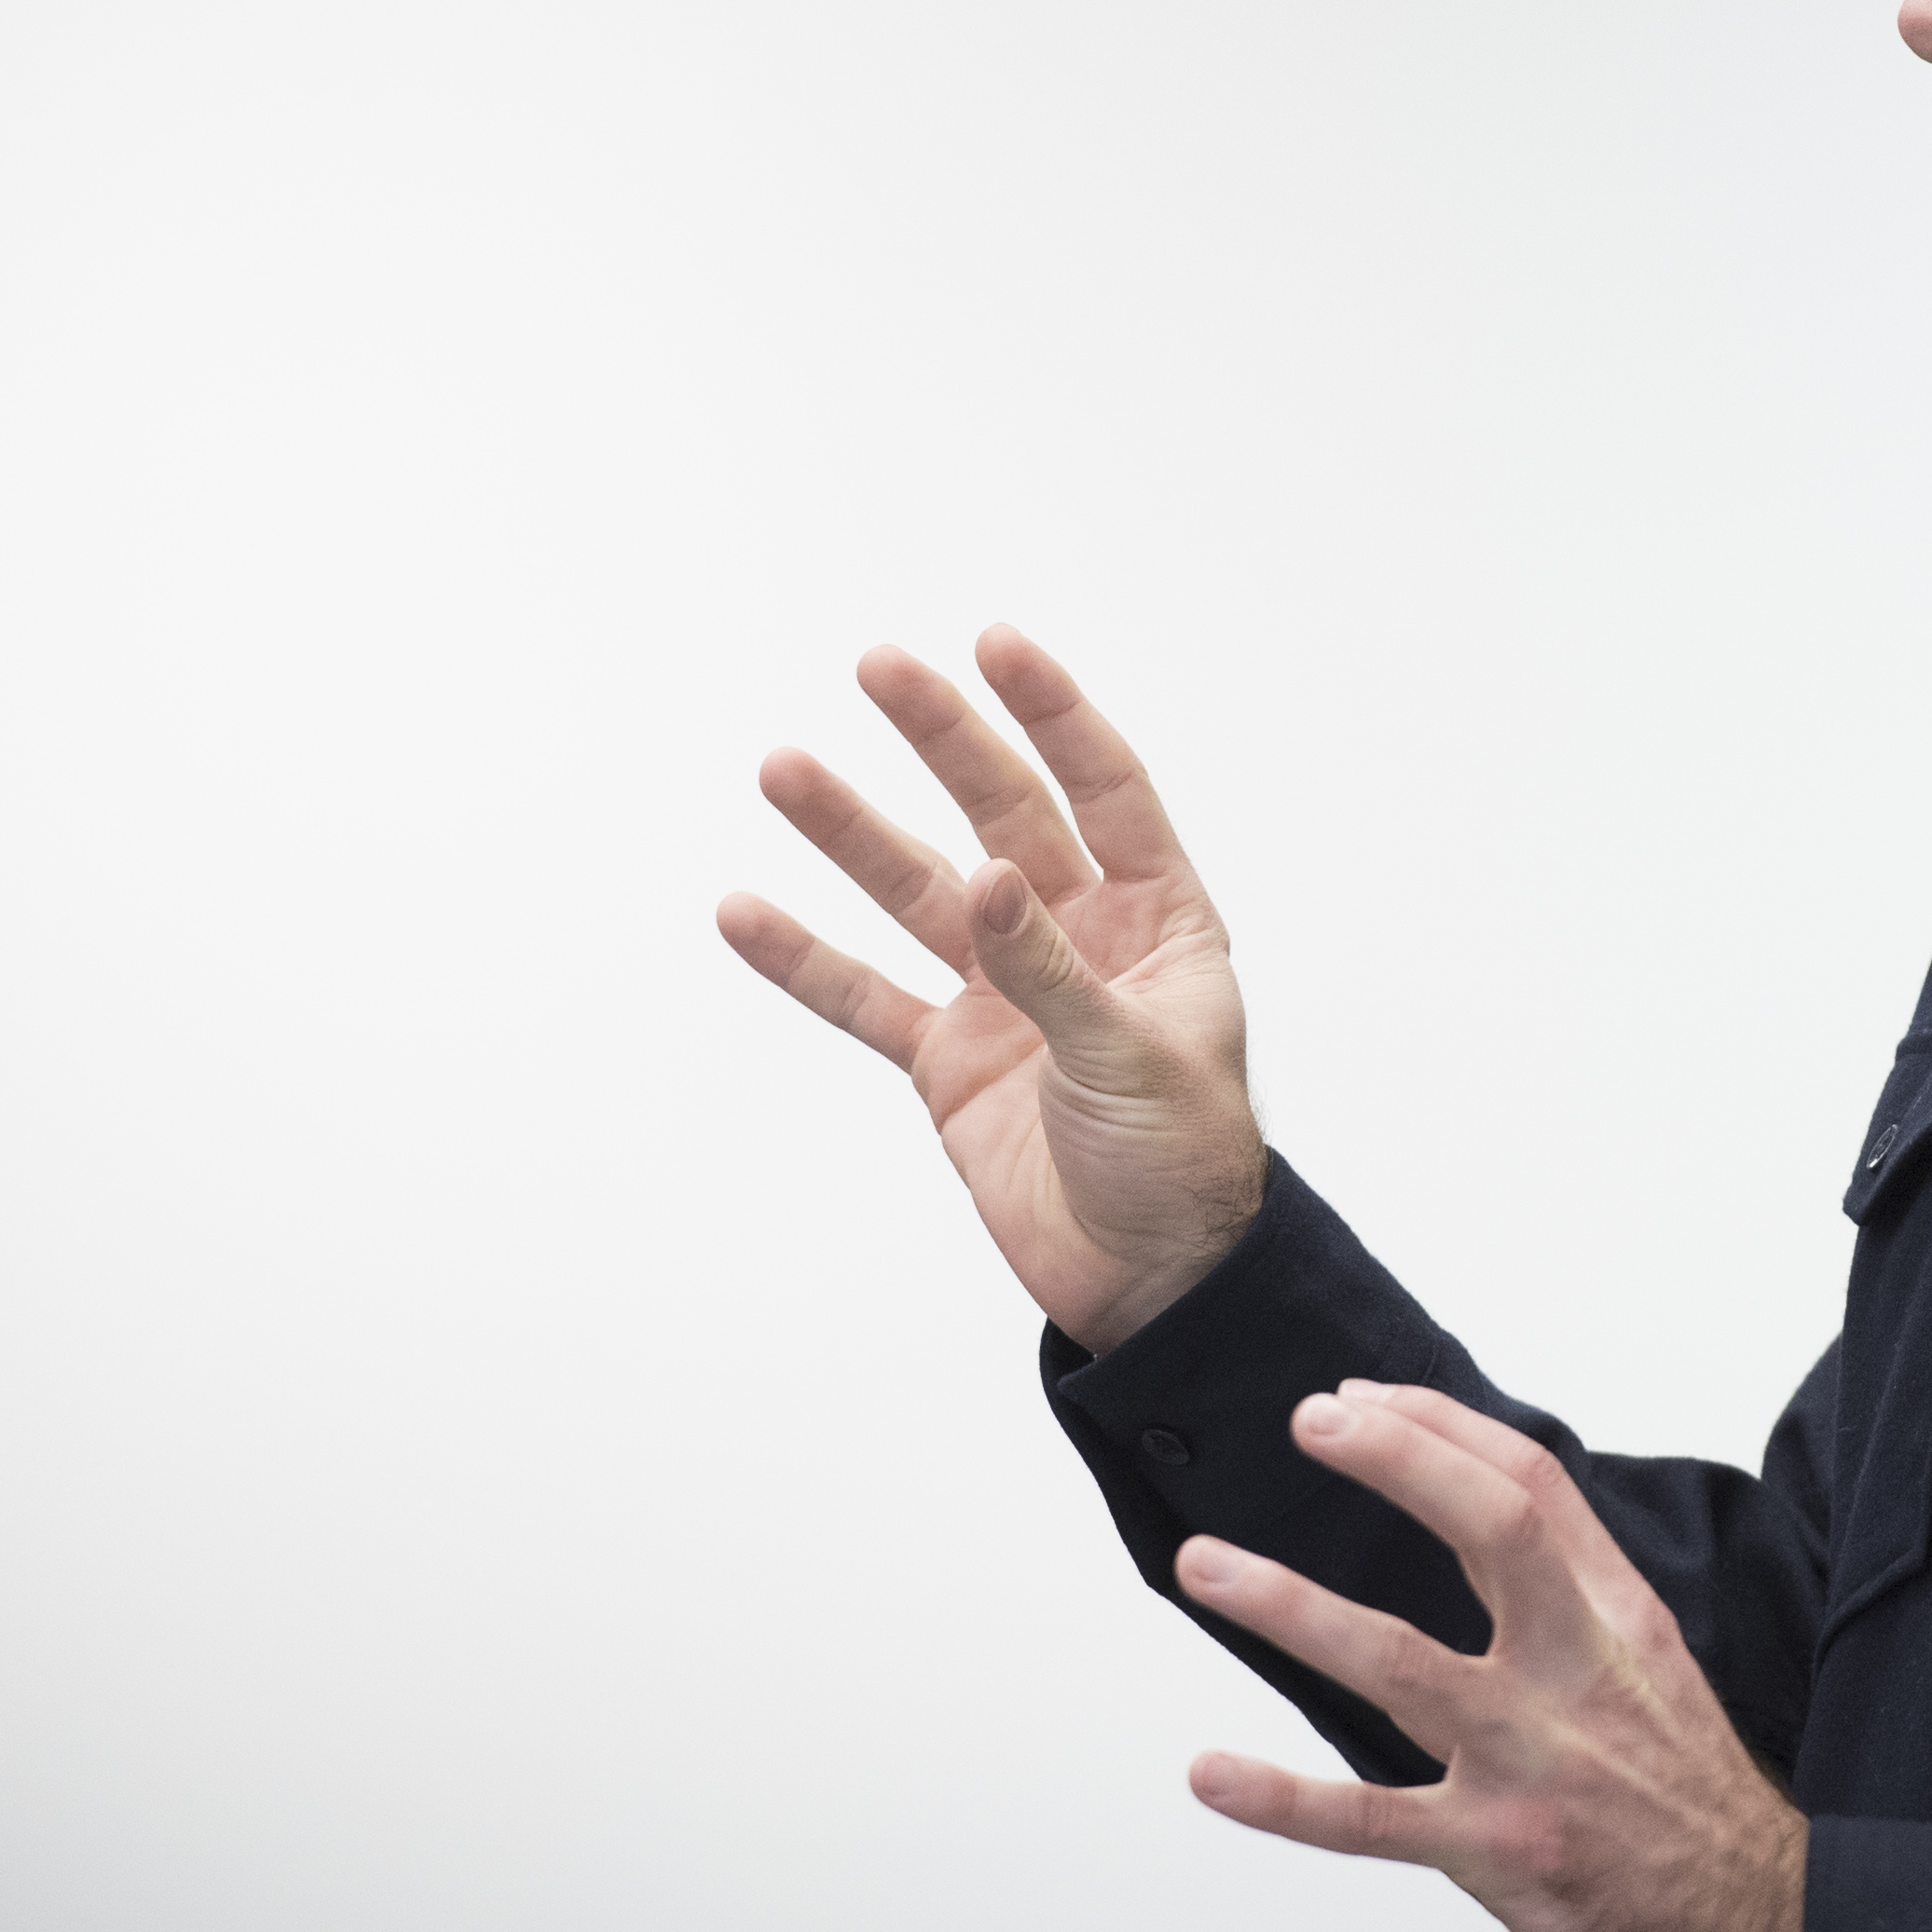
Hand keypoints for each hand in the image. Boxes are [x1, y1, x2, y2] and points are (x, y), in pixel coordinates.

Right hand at [718, 627, 1261, 1353]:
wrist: (1149, 1285)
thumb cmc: (1184, 1166)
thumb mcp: (1133, 1059)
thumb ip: (1055, 970)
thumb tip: (991, 878)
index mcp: (1158, 921)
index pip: (1103, 789)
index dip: (1051, 715)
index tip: (995, 646)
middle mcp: (1076, 939)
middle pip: (999, 815)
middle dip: (941, 742)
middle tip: (879, 668)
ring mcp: (1005, 996)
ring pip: (917, 893)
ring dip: (851, 834)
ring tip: (784, 767)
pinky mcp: (948, 1061)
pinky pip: (865, 997)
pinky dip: (805, 960)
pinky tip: (747, 911)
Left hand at [1179, 1381, 1808, 1931]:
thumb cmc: (1701, 1807)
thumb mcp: (1658, 1672)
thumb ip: (1577, 1601)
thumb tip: (1496, 1523)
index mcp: (1619, 1622)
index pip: (1529, 1487)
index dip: (1438, 1428)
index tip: (1359, 1398)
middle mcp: (1578, 1674)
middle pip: (1490, 1528)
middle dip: (1397, 1459)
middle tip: (1310, 1419)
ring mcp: (1535, 1762)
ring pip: (1400, 1662)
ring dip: (1291, 1607)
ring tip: (1204, 1564)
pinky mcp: (1500, 1854)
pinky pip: (1372, 1820)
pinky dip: (1284, 1800)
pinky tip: (1213, 1774)